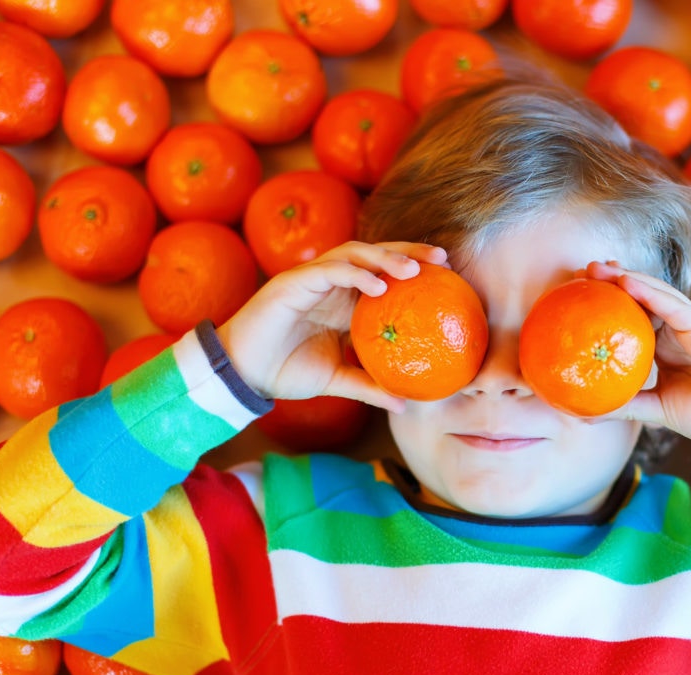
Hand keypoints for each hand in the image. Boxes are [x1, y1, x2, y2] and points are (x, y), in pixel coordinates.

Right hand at [216, 241, 446, 412]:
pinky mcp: (292, 283)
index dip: (413, 269)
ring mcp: (311, 279)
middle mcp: (331, 284)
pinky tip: (377, 286)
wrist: (243, 374)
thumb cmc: (285, 372)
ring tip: (412, 271)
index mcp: (344, 301)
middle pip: (375, 255)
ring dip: (384, 258)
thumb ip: (369, 386)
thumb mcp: (336, 379)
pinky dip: (354, 274)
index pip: (384, 275)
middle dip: (409, 253)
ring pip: (353, 255)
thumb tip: (405, 404)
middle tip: (441, 260)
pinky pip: (329, 271)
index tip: (447, 276)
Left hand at [587, 261, 690, 462]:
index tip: (577, 297)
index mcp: (666, 349)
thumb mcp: (656, 410)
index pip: (632, 319)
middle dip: (611, 283)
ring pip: (656, 295)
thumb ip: (624, 406)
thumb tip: (582, 414)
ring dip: (626, 278)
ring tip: (597, 269)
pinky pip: (675, 306)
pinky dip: (651, 292)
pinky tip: (627, 281)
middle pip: (641, 299)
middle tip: (580, 273)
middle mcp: (678, 332)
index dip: (606, 306)